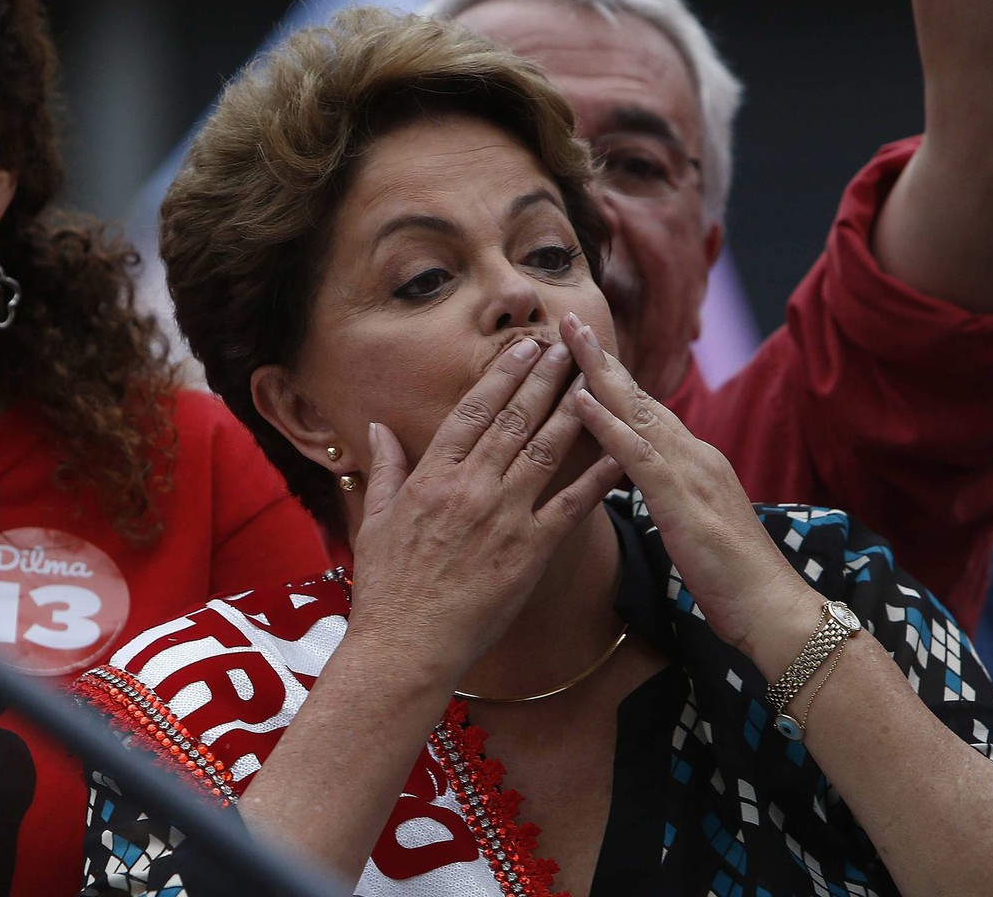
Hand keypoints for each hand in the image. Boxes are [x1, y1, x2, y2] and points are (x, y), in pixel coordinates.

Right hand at [347, 336, 625, 677]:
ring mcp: (503, 518)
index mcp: (432, 477)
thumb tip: (379, 429)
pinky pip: (571, 506)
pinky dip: (597, 477)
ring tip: (594, 380)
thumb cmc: (386, 588)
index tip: (523, 348)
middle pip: (514, 421)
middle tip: (567, 347)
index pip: (472, 412)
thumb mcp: (374, 520)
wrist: (406, 646)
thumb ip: (385, 469)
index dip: (501, 376)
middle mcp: (470, 488)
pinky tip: (619, 452)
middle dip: (543, 379)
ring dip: (572, 411)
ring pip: (545, 451)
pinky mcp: (529, 552)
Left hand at [564, 311, 818, 654]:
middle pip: (639, 397)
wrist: (774, 609)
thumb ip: (670, 495)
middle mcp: (694, 454)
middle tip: (569, 319)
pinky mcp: (682, 498)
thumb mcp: (693, 525)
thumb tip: (640, 480)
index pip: (646, 411)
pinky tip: (580, 399)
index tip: (584, 348)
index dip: (614, 379)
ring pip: (636, 411)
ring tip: (569, 337)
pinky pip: (637, 453)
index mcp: (694, 462)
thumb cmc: (732, 578)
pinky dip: (606, 424)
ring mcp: (690, 472)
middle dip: (602, 358)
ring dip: (599, 373)